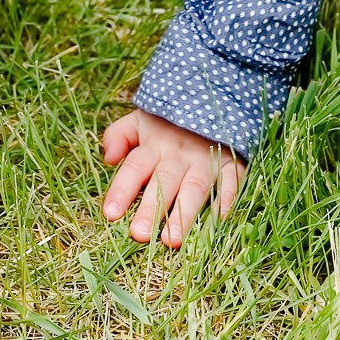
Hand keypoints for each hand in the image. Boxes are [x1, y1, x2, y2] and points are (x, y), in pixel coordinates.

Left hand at [100, 109, 244, 246]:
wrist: (213, 98)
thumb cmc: (169, 120)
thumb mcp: (140, 120)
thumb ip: (119, 136)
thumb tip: (108, 159)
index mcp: (154, 144)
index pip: (134, 168)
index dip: (122, 190)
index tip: (110, 214)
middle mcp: (179, 153)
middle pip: (163, 182)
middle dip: (151, 208)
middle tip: (138, 235)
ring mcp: (206, 158)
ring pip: (195, 188)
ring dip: (184, 214)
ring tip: (171, 241)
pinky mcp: (231, 162)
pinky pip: (231, 181)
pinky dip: (226, 199)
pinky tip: (218, 221)